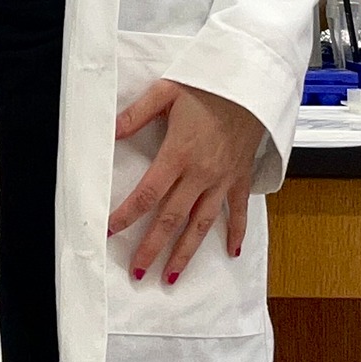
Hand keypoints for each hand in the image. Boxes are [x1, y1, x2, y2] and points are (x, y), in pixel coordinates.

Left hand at [108, 80, 264, 286]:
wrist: (251, 84)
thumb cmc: (208, 85)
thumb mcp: (167, 91)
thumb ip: (137, 113)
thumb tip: (109, 131)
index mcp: (178, 153)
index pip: (147, 193)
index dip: (128, 214)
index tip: (111, 230)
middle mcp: (200, 173)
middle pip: (171, 218)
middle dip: (153, 248)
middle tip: (138, 273)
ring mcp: (222, 179)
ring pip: (201, 224)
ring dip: (185, 253)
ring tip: (171, 277)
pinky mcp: (240, 177)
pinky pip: (238, 211)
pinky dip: (236, 232)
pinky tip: (231, 252)